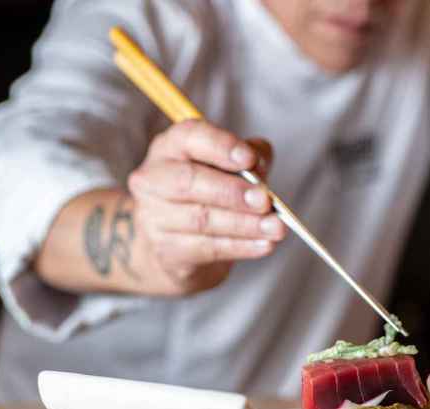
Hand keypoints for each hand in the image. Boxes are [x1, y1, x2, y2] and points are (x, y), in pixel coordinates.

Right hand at [127, 120, 285, 294]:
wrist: (176, 245)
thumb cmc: (208, 194)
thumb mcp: (230, 168)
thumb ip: (250, 158)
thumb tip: (260, 166)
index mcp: (170, 147)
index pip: (189, 137)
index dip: (220, 146)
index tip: (249, 159)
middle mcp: (153, 178)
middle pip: (189, 181)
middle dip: (232, 191)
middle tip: (265, 200)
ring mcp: (154, 217)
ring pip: (201, 219)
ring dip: (244, 224)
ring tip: (276, 227)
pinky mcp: (165, 250)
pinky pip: (207, 248)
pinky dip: (241, 246)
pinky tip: (264, 244)